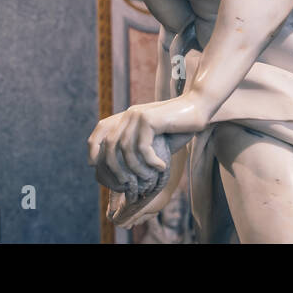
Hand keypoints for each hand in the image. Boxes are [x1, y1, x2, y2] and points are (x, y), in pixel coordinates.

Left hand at [87, 95, 206, 197]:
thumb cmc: (178, 127)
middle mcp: (129, 114)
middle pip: (110, 145)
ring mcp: (138, 115)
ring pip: (126, 150)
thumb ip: (138, 147)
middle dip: (115, 169)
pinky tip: (161, 166)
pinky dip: (150, 162)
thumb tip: (123, 172)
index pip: (101, 129)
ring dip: (137, 169)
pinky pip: (142, 148)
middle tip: (128, 184)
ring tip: (149, 177)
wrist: (198, 107)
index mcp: (127, 117)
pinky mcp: (149, 119)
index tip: (94, 166)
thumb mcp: (154, 138)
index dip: (94, 148)